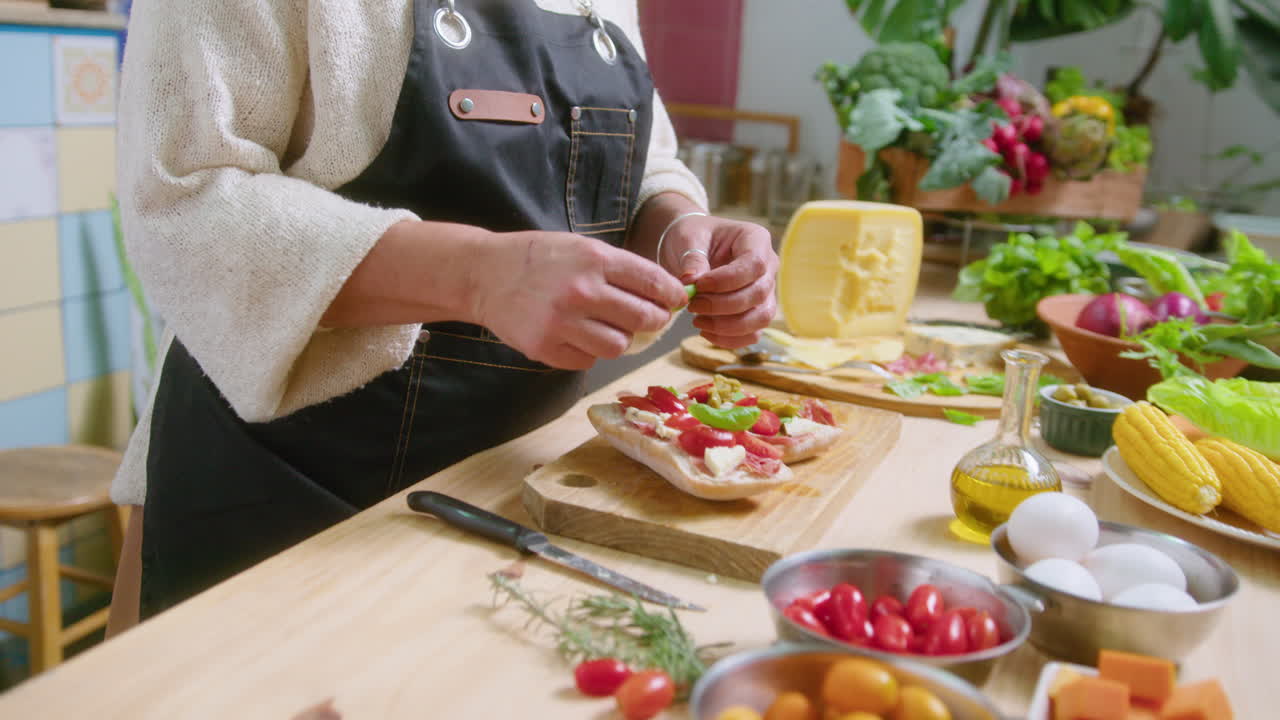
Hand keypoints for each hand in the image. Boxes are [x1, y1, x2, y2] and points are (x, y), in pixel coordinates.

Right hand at [470, 230, 687, 369]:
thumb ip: (621, 269)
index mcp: (595, 259)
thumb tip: (665, 295)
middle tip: (650, 318)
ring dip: (620, 338)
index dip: (673, 295)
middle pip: (644, 319)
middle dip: (654, 320)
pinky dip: (590, 351)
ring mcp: (561, 323)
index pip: (654, 283)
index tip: (677, 300)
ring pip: (619, 346)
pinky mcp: (545, 349)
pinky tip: (577, 335)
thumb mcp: (581, 248)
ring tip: (607, 326)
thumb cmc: (540, 258)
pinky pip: (588, 360)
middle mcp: (581, 291)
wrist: (484, 274)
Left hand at [659, 215, 778, 348]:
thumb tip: (691, 282)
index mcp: (756, 239)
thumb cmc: (694, 237)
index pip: (754, 265)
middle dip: (723, 306)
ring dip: (727, 326)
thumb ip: (692, 259)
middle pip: (759, 294)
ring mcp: (766, 291)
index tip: (698, 286)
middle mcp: (768, 266)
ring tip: (697, 320)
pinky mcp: (756, 312)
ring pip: (761, 318)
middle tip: (693, 305)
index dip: (727, 280)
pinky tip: (705, 331)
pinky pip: (753, 333)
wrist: (693, 248)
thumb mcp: (688, 238)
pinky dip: (729, 339)